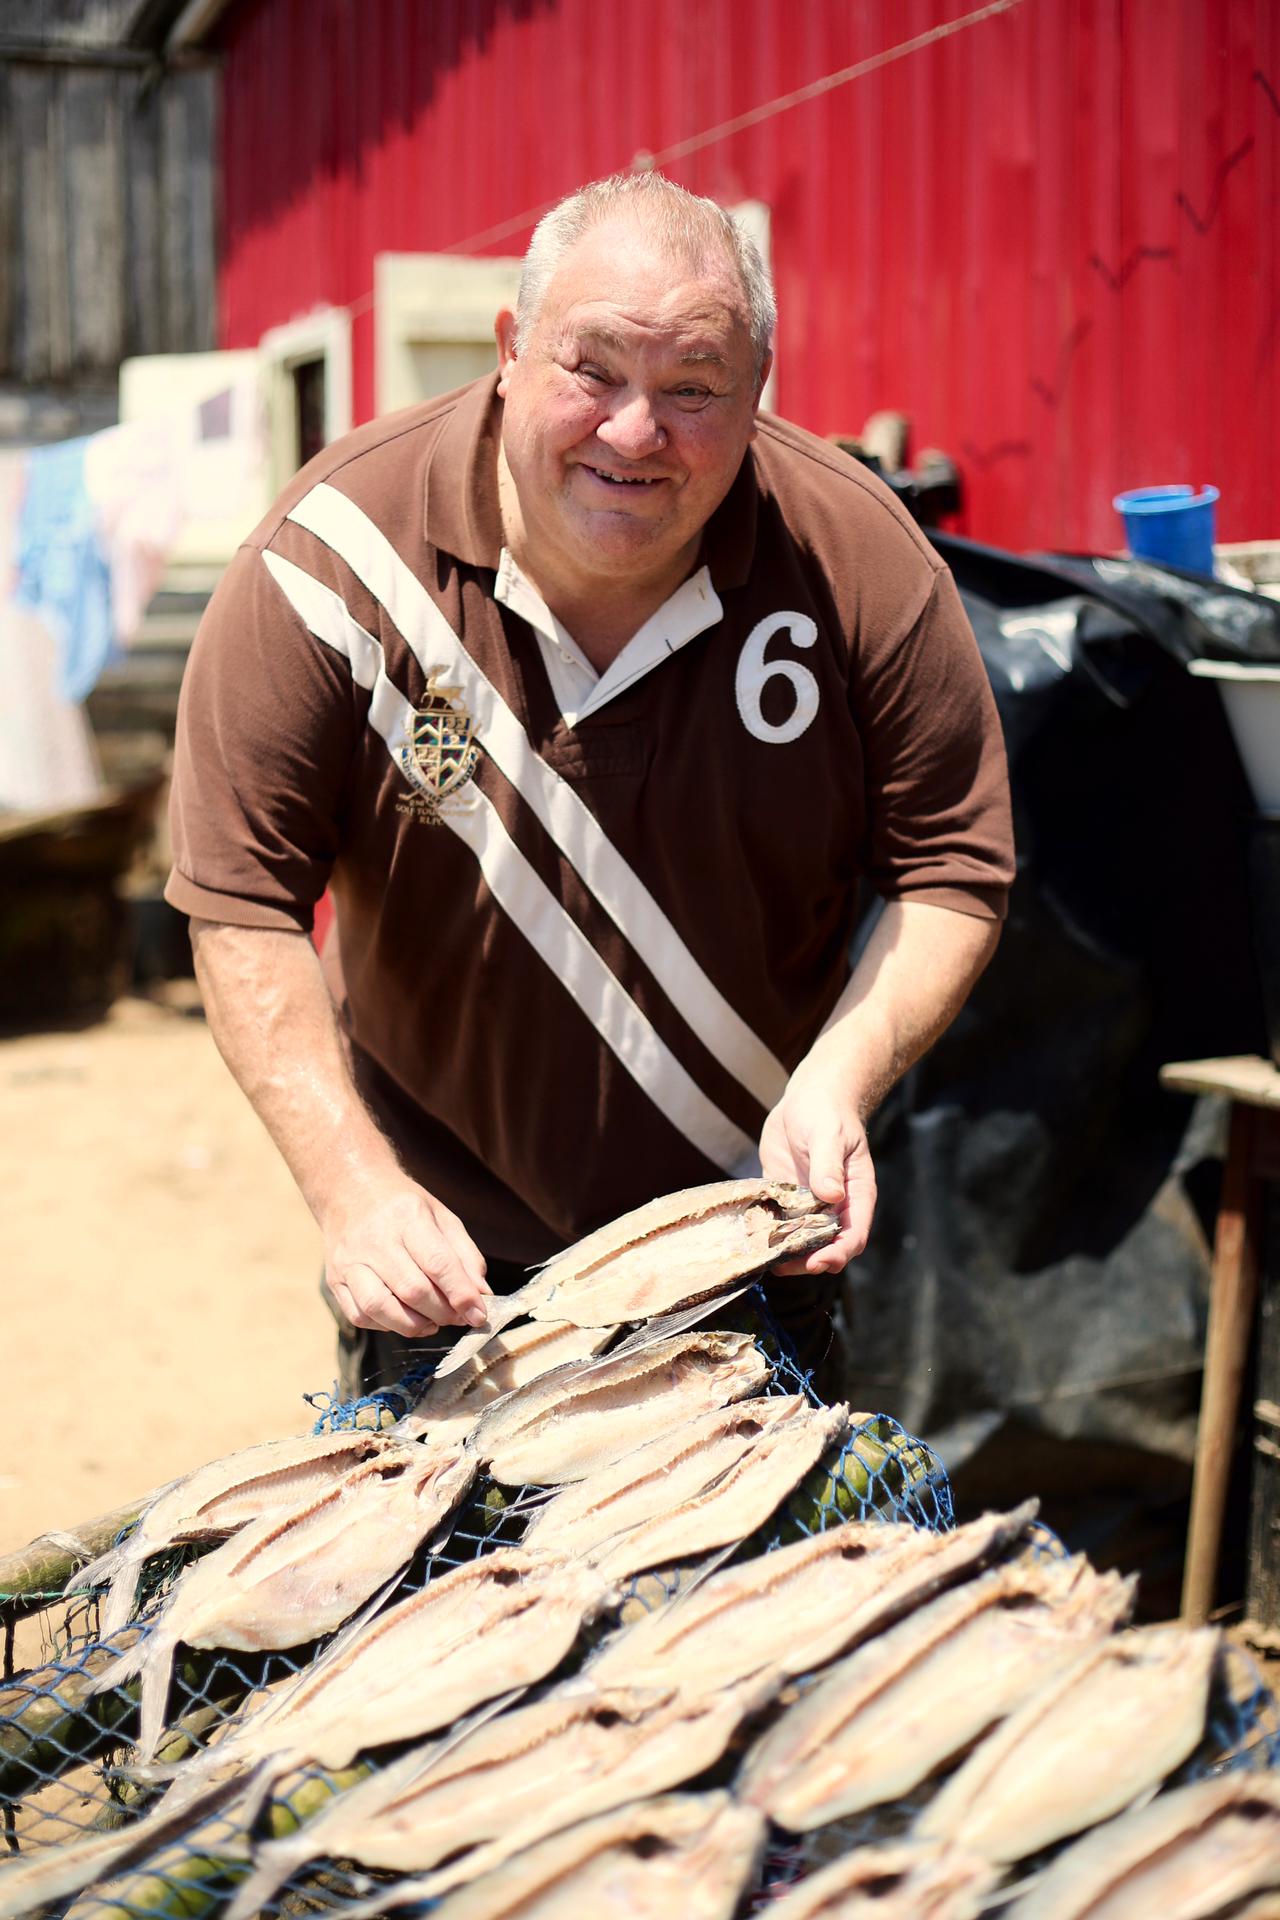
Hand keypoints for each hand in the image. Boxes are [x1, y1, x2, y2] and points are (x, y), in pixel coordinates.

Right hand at [321, 1171, 491, 1336]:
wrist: (349, 1190)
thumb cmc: (403, 1207)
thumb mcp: (442, 1217)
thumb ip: (466, 1256)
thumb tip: (482, 1295)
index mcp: (407, 1216)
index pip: (438, 1263)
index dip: (461, 1294)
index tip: (478, 1315)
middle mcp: (374, 1239)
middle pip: (412, 1290)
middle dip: (442, 1313)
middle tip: (457, 1317)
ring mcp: (350, 1261)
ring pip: (380, 1307)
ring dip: (414, 1325)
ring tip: (433, 1322)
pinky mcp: (335, 1279)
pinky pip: (359, 1315)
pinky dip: (386, 1326)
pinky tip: (404, 1318)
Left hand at [759, 1064, 876, 1276]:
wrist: (810, 1098)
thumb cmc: (827, 1112)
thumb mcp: (829, 1134)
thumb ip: (828, 1164)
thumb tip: (830, 1195)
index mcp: (855, 1195)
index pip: (853, 1235)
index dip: (838, 1253)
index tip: (819, 1261)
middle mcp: (834, 1206)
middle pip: (826, 1246)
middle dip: (808, 1260)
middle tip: (784, 1266)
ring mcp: (808, 1204)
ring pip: (800, 1240)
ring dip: (785, 1252)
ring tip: (765, 1257)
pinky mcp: (785, 1197)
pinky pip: (777, 1222)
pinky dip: (766, 1233)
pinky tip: (751, 1238)